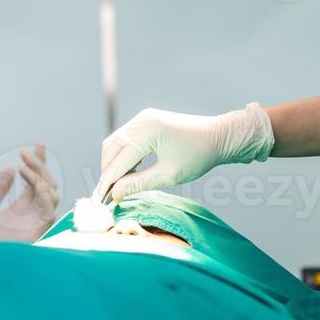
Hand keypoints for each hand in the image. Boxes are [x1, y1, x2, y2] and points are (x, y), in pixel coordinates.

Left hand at [0, 144, 60, 244]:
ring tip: (25, 169)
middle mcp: (30, 217)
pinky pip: (48, 213)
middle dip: (40, 167)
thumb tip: (9, 169)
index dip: (39, 164)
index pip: (35, 183)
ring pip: (52, 197)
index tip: (39, 145)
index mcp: (19, 210)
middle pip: (46, 186)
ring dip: (42, 179)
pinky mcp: (33, 235)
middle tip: (25, 155)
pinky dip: (46, 198)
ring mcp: (32, 225)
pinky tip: (36, 186)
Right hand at [93, 103, 273, 202]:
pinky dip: (123, 155)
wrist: (219, 136)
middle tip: (107, 195)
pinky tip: (129, 172)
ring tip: (118, 186)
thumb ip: (138, 184)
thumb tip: (115, 194)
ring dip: (114, 163)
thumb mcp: (168, 175)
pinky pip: (127, 138)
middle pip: (111, 148)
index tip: (101, 201)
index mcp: (147, 132)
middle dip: (107, 172)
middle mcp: (141, 120)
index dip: (108, 182)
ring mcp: (143, 118)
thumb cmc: (198, 156)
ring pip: (116, 142)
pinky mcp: (147, 120)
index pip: (118, 161)